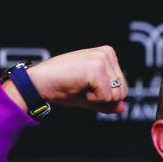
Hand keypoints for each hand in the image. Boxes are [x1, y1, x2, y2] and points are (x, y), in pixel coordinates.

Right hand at [8, 45, 127, 114]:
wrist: (39, 83)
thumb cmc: (62, 86)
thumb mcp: (90, 95)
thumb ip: (108, 101)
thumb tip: (123, 107)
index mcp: (108, 55)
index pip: (122, 88)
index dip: (104, 96)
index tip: (85, 86)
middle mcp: (107, 53)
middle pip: (122, 92)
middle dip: (103, 98)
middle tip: (81, 87)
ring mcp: (102, 59)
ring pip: (116, 95)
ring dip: (98, 99)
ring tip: (80, 86)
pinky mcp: (96, 69)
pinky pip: (106, 97)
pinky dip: (93, 99)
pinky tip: (78, 87)